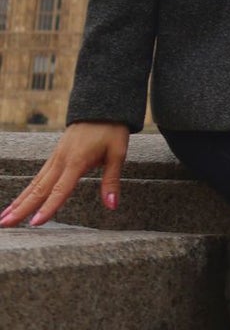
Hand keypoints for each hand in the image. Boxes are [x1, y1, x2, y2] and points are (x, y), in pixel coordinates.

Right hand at [0, 121, 129, 227]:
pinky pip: (38, 177)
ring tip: (3, 219)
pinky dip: (26, 191)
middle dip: (22, 208)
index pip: (60, 189)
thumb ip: (111, 180)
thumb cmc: (111, 129)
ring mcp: (55, 157)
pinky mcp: (54, 156)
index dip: (48, 207)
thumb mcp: (118, 152)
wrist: (102, 104)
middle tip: (5, 224)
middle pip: (39, 189)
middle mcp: (61, 160)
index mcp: (76, 160)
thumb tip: (112, 205)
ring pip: (34, 183)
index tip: (35, 223)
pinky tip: (17, 203)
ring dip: (18, 201)